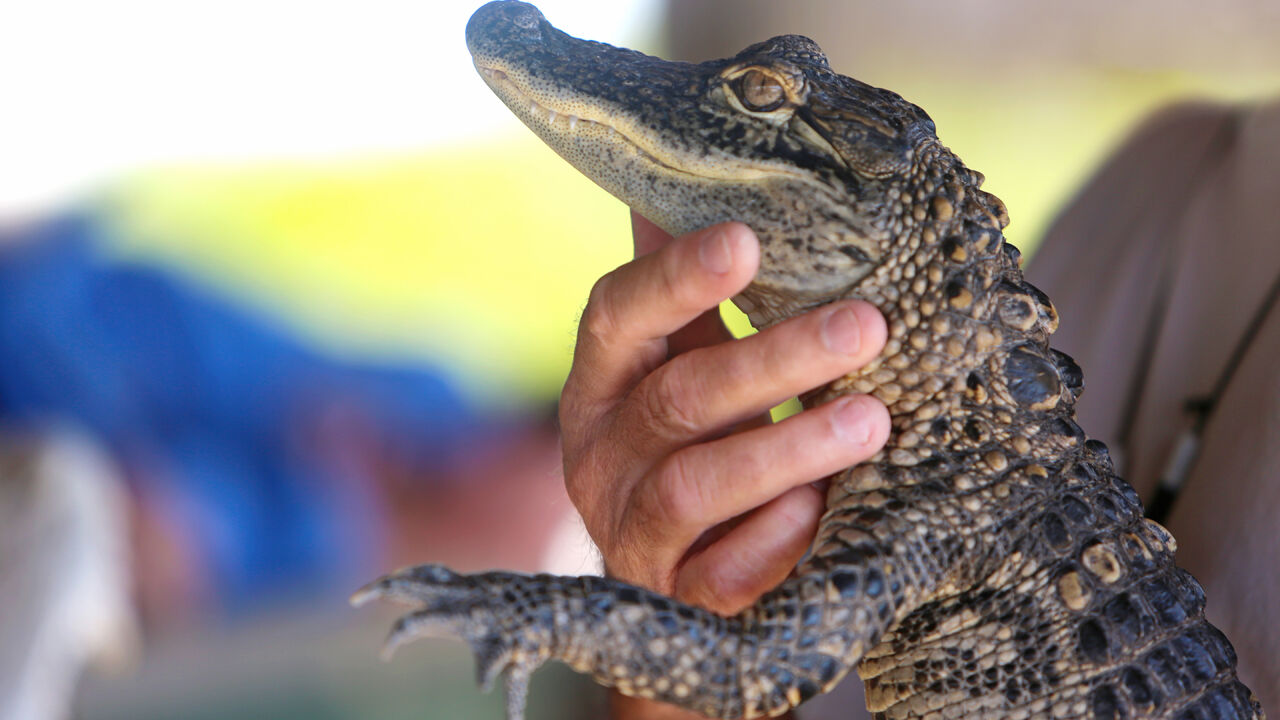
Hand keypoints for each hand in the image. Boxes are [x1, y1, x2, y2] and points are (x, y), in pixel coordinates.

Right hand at [559, 214, 889, 717]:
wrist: (672, 579)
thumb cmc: (692, 443)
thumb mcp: (681, 364)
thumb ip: (684, 291)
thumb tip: (679, 180)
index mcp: (600, 383)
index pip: (617, 316)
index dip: (675, 277)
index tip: (747, 240)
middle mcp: (599, 454)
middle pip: (677, 398)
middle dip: (775, 360)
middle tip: (867, 326)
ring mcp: (630, 530)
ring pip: (697, 484)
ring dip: (788, 447)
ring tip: (873, 420)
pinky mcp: (672, 597)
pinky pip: (720, 573)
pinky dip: (774, 540)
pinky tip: (825, 514)